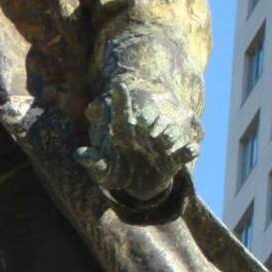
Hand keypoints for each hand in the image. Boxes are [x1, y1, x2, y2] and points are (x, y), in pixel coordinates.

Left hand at [77, 79, 202, 202]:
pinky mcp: (173, 160)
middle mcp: (144, 135)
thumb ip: (94, 162)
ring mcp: (160, 146)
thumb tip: (79, 153)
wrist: (138, 187)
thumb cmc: (118, 173)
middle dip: (150, 118)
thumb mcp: (104, 172)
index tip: (119, 85)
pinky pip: (184, 152)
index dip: (121, 102)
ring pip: (169, 134)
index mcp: (125, 134)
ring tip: (164, 141)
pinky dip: (189, 150)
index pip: (122, 116)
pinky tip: (192, 150)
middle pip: (150, 120)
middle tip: (145, 125)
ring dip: (169, 135)